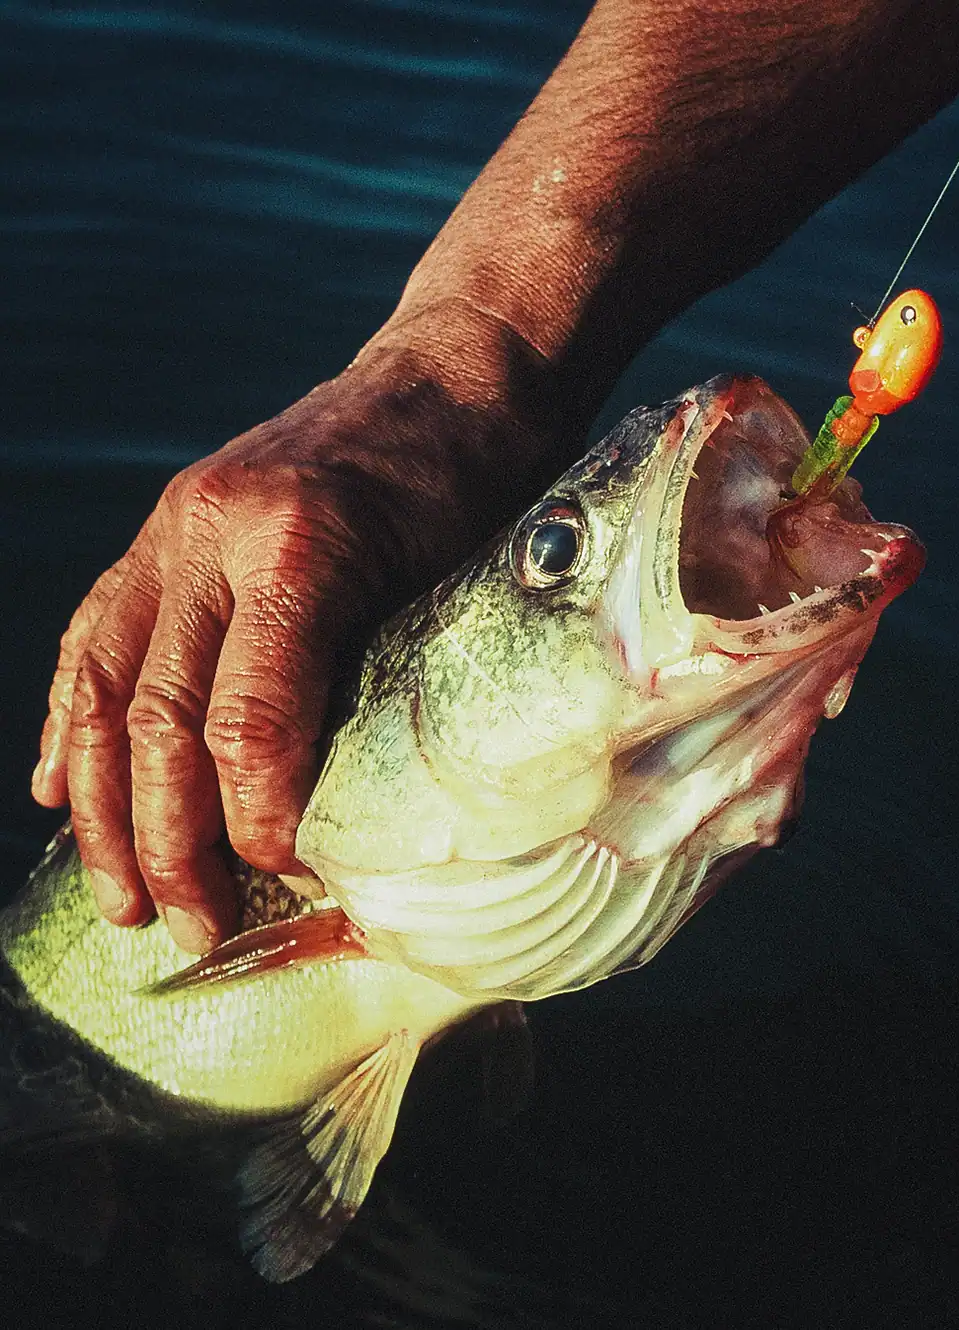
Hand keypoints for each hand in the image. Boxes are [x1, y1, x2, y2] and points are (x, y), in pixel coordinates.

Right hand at [31, 319, 561, 950]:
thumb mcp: (470, 577)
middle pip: (159, 714)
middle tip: (196, 929)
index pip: (251, 717)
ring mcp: (178, 524)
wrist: (459, 370)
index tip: (285, 880)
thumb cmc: (486, 480)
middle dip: (170, 841)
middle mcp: (216, 529)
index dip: (256, 817)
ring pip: (106, 684)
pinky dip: (72, 721)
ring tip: (120, 896)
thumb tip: (362, 819)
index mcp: (304, 545)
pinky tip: (60, 790)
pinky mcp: (167, 527)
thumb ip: (402, 682)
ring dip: (105, 806)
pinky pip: (99, 633)